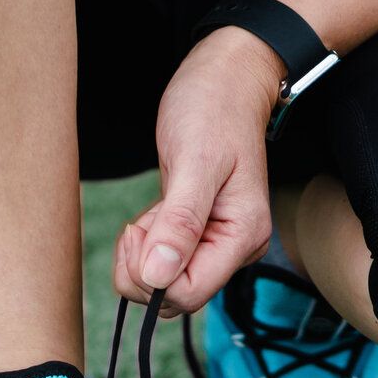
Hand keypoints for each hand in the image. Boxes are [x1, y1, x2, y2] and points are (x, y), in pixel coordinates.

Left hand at [114, 27, 281, 314]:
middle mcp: (234, 248)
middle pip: (176, 297)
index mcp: (243, 236)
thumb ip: (179, 223)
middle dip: (142, 270)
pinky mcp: (200, 235)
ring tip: (147, 213)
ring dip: (141, 258)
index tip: (136, 232)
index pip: (189, 293)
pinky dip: (147, 245)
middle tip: (135, 224)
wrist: (225, 80)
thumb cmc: (213, 110)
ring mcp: (218, 243)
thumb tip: (157, 276)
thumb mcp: (193, 162)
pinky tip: (152, 214)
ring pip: (166, 283)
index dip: (151, 276)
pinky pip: (165, 262)